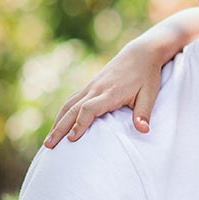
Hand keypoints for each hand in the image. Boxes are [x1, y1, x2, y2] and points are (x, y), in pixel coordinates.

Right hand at [44, 38, 165, 146]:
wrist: (140, 53)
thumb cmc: (147, 76)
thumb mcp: (150, 94)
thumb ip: (144, 113)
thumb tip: (144, 131)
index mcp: (110, 92)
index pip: (89, 109)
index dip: (80, 124)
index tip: (72, 139)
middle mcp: (97, 89)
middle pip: (73, 109)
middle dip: (60, 128)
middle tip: (49, 146)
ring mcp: (91, 86)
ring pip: (69, 104)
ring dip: (57, 121)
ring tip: (49, 140)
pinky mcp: (90, 85)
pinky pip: (72, 99)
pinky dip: (63, 112)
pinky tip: (58, 123)